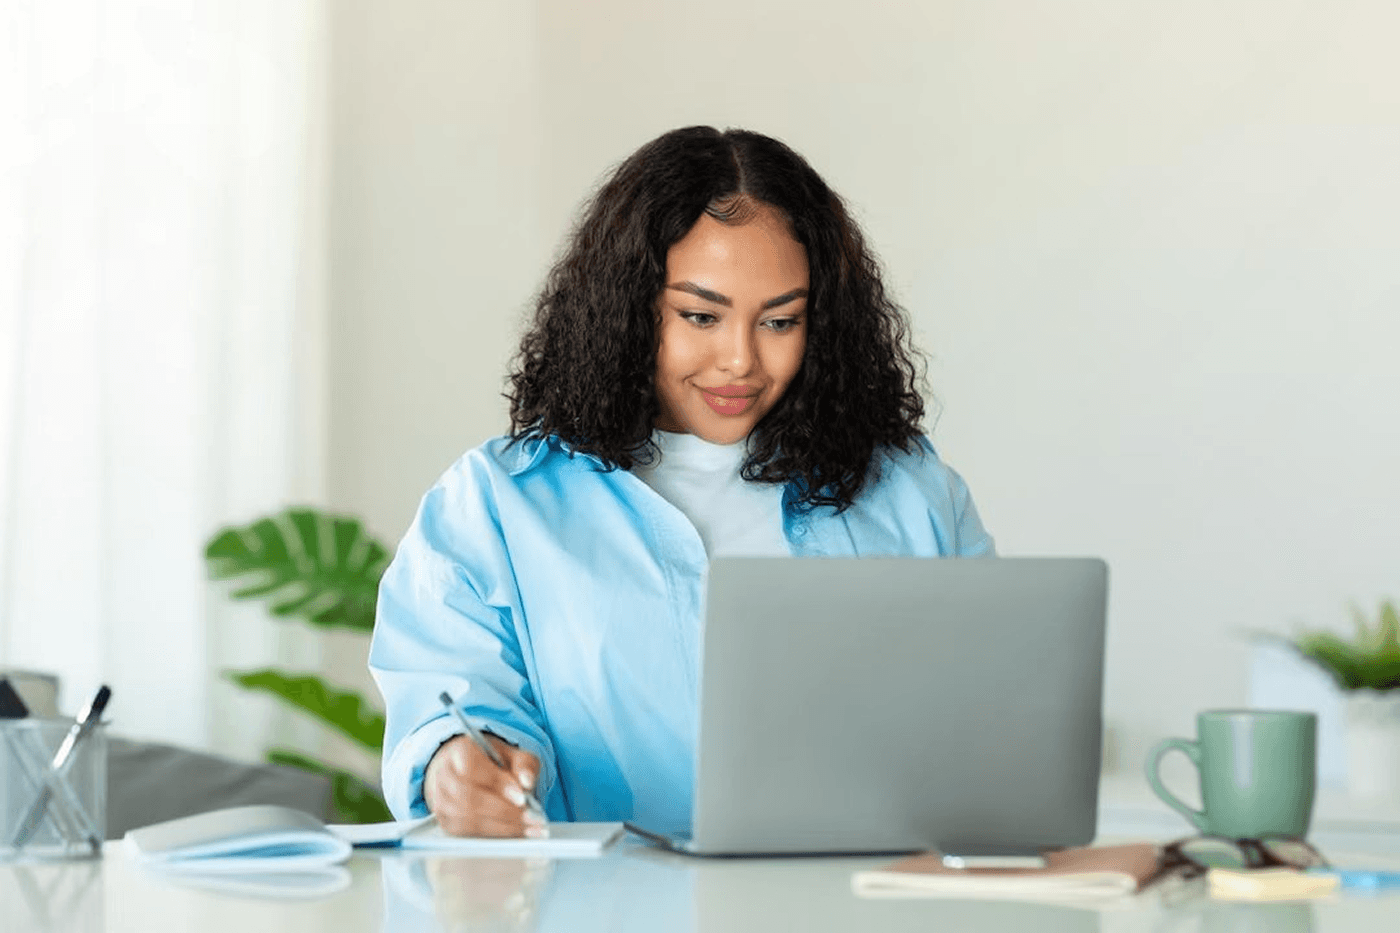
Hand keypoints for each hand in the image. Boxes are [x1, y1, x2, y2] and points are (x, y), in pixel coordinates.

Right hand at [424, 734, 545, 837]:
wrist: (471, 773)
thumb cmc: (494, 764)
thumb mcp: (514, 756)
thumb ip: (524, 765)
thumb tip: (527, 782)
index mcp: (459, 751)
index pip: (472, 767)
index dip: (496, 783)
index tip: (521, 796)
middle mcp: (444, 775)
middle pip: (468, 797)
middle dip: (503, 810)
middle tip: (531, 816)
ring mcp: (441, 801)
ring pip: (468, 819)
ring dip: (502, 826)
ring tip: (529, 827)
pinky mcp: (446, 822)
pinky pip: (468, 833)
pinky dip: (496, 834)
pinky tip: (518, 833)